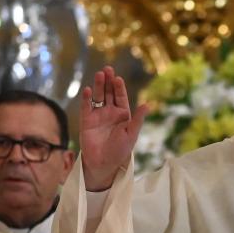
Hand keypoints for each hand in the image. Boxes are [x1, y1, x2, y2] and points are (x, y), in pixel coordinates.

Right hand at [80, 65, 151, 191]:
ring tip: (99, 75)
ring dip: (98, 85)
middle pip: (109, 92)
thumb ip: (138, 119)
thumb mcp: (131, 134)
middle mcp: (110, 112)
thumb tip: (147, 104)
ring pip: (98, 96)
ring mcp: (98, 115)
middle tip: (107, 69)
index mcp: (123, 114)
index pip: (121, 97)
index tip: (118, 78)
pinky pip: (86, 106)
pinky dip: (86, 98)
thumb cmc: (120, 150)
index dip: (119, 87)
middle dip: (108, 81)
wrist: (103, 163)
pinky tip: (88, 90)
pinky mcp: (87, 120)